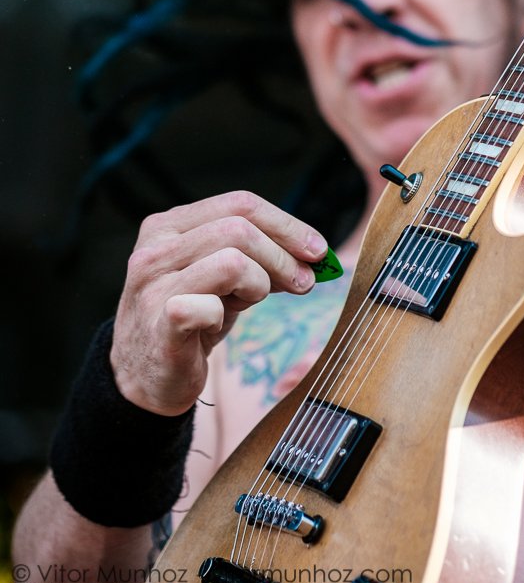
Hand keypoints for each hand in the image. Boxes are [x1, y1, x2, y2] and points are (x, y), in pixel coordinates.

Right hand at [109, 191, 327, 415]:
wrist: (147, 378)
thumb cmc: (193, 319)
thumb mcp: (226, 278)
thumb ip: (260, 257)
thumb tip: (314, 253)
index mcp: (169, 226)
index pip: (240, 203)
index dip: (287, 224)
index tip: (318, 250)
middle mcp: (155, 249)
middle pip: (240, 228)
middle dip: (283, 255)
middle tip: (303, 282)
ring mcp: (152, 286)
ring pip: (233, 260)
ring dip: (259, 283)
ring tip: (251, 302)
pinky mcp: (159, 324)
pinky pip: (211, 306)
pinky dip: (227, 315)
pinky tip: (218, 325)